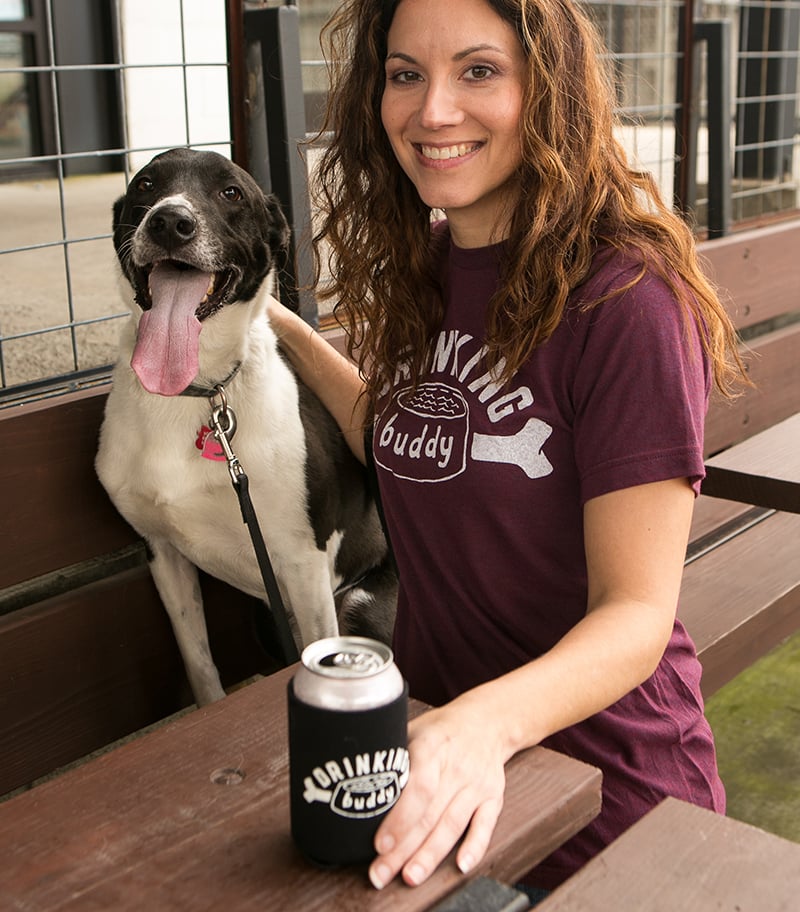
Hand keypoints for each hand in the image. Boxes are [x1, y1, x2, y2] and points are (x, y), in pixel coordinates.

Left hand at [368, 695, 509, 889]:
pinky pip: (485, 825)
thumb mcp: (414, 728)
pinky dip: (474, 846)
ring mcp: (476, 783)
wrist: (487, 721)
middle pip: (429, 814)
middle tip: (381, 873)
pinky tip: (460, 865)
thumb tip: (354, 777)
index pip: (418, 787)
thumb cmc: (441, 729)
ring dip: (431, 855)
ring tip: (410, 876)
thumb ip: (392, 754)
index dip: (399, 818)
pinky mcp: (493, 796)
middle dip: (404, 848)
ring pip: (452, 824)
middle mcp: (456, 766)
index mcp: (432, 746)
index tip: (380, 843)